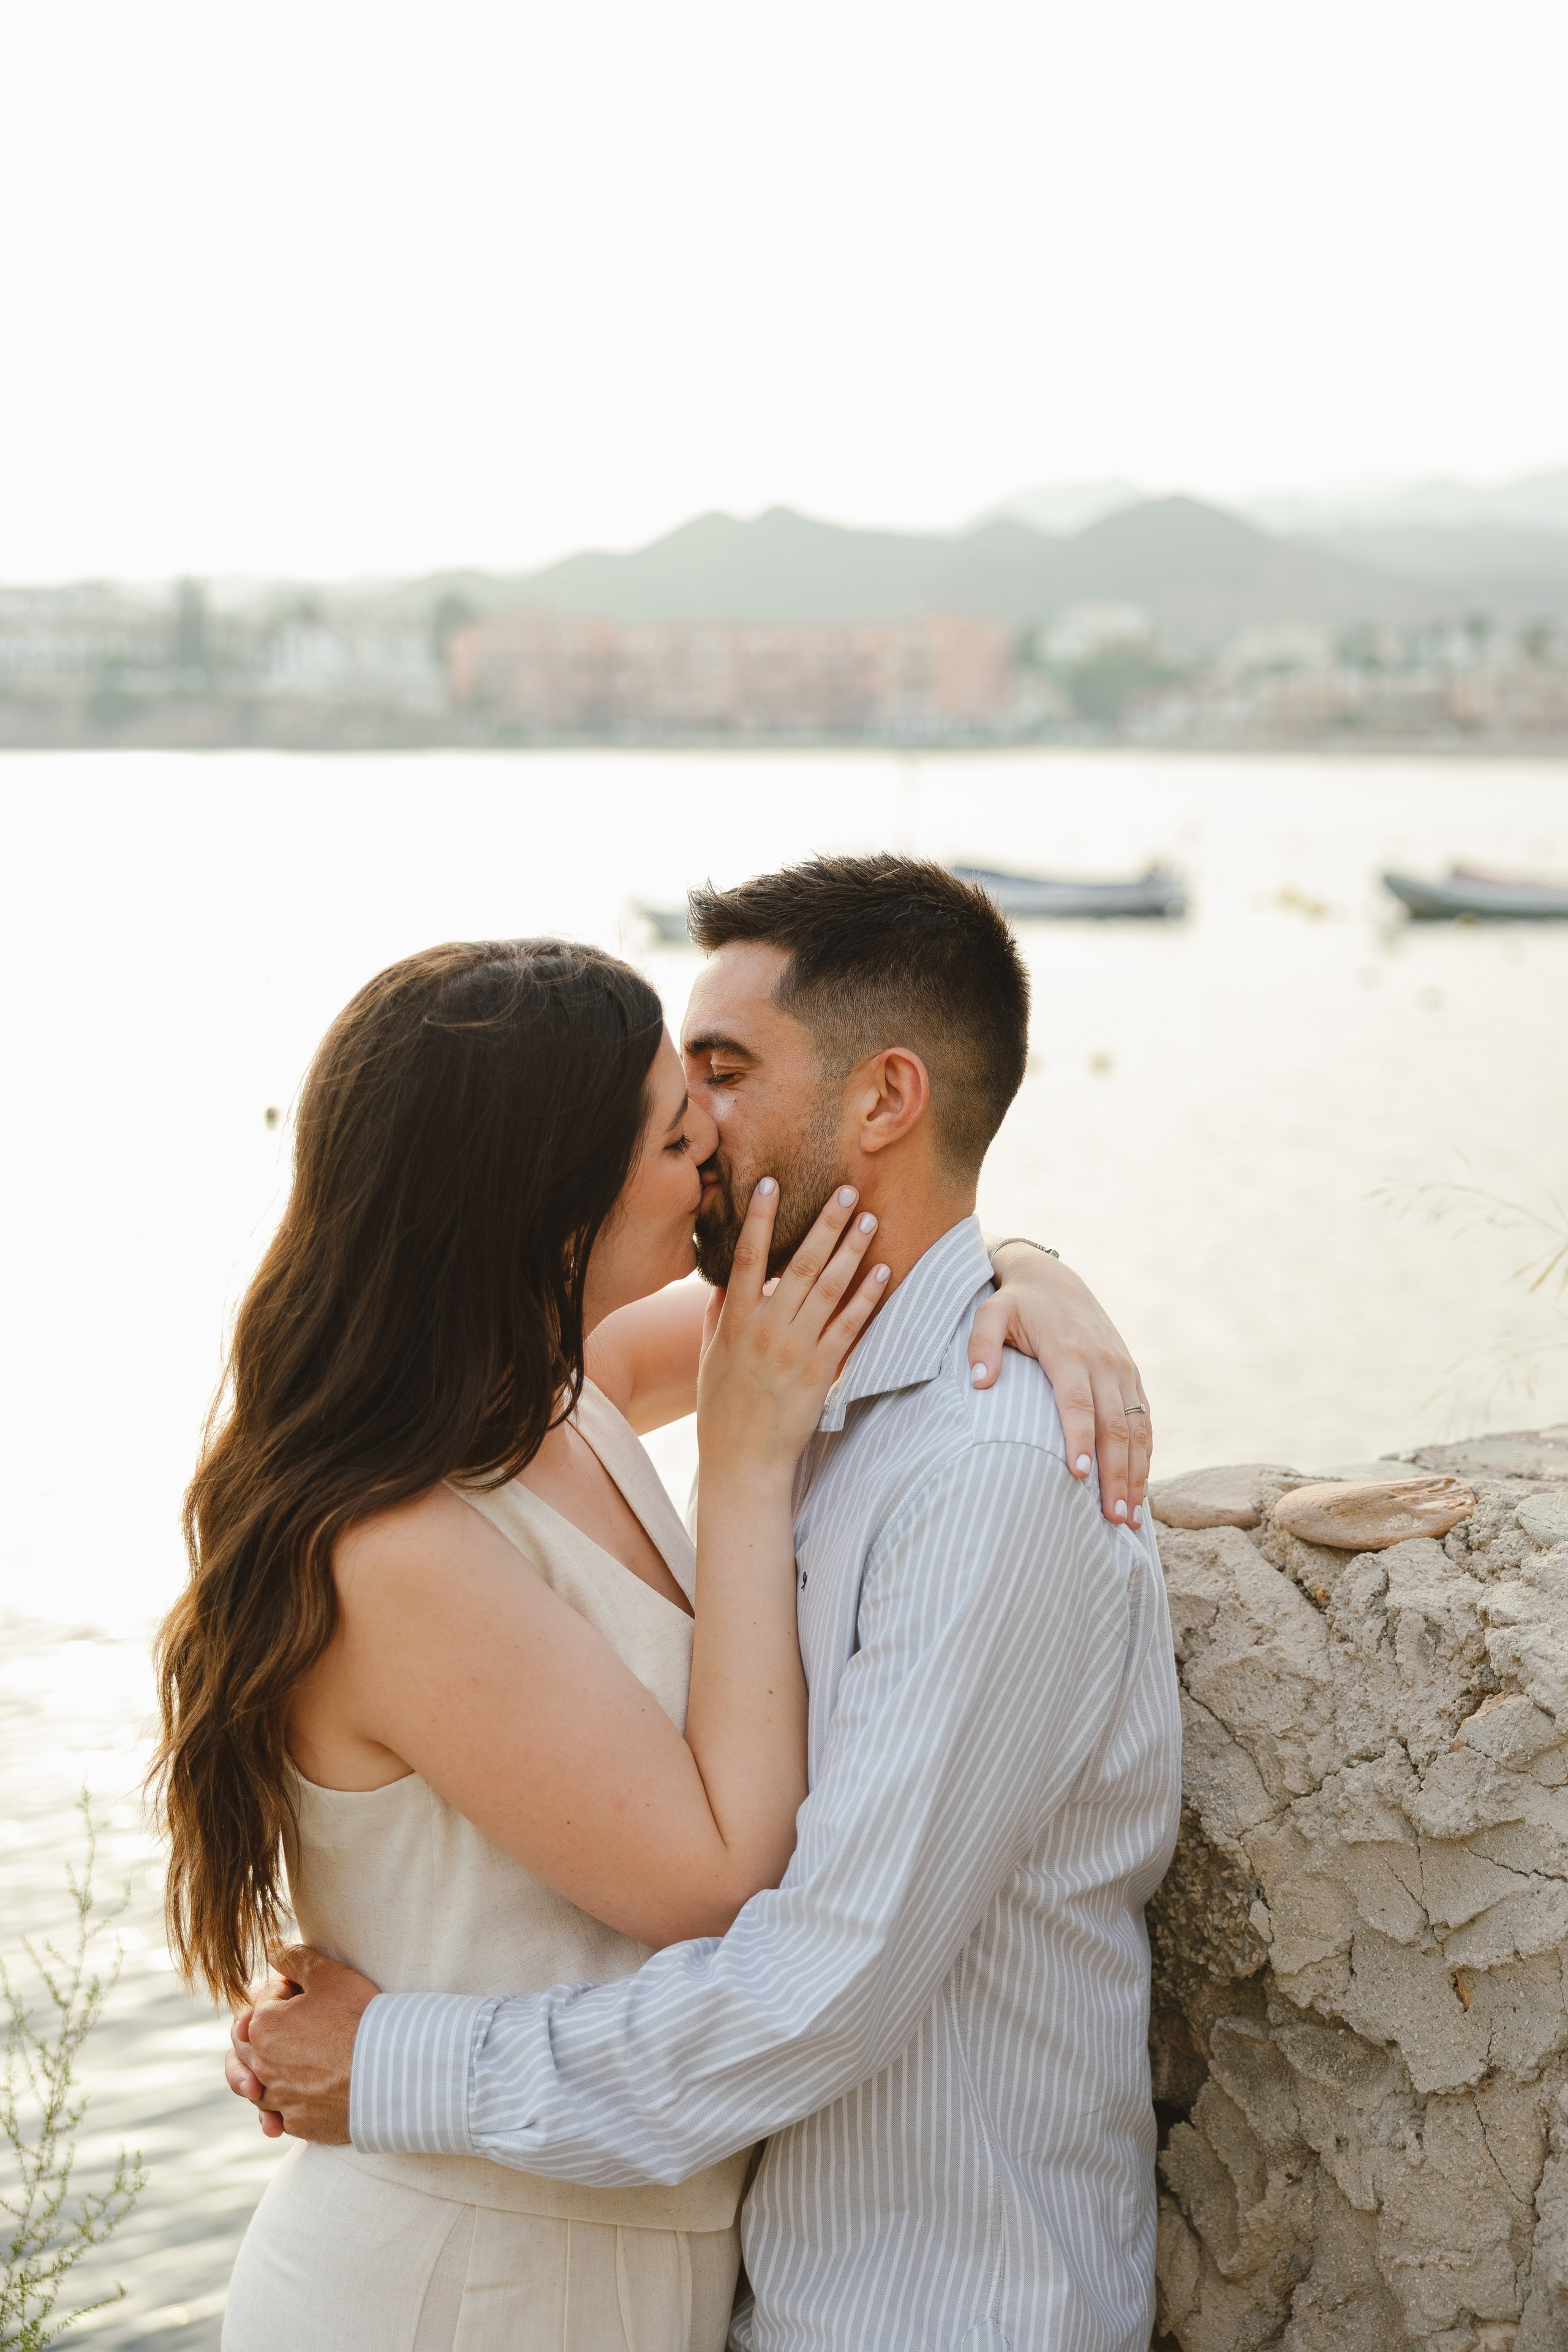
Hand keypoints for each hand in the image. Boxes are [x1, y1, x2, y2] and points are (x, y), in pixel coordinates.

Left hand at [223, 1943, 378, 2141]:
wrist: (388, 2073)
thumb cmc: (358, 2019)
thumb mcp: (329, 1975)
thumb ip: (294, 1957)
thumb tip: (269, 1945)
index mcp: (261, 2027)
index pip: (261, 2002)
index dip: (284, 1991)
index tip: (310, 1992)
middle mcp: (260, 2066)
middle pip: (248, 2044)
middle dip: (265, 2030)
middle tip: (297, 2021)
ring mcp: (277, 2099)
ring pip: (257, 2083)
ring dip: (266, 2071)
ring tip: (292, 2062)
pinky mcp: (297, 2123)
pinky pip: (278, 2115)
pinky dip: (282, 2106)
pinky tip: (300, 2096)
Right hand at [697, 1180, 888, 1479]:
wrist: (743, 1460)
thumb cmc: (723, 1409)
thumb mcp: (711, 1358)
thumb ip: (718, 1316)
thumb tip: (725, 1282)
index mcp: (735, 1320)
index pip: (747, 1257)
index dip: (759, 1218)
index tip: (771, 1184)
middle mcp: (766, 1327)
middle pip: (800, 1263)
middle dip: (824, 1223)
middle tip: (845, 1190)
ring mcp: (795, 1348)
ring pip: (829, 1288)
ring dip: (851, 1250)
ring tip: (869, 1218)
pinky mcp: (821, 1371)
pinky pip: (849, 1326)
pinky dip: (867, 1297)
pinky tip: (882, 1271)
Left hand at [970, 1249, 1151, 1527]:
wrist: (1054, 1279)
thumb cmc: (1015, 1304)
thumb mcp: (990, 1313)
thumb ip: (981, 1344)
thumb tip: (979, 1381)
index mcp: (1069, 1351)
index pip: (1077, 1402)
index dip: (1080, 1438)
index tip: (1078, 1475)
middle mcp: (1104, 1362)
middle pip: (1115, 1425)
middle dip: (1116, 1473)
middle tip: (1113, 1518)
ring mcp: (1123, 1369)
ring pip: (1136, 1428)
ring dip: (1136, 1473)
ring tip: (1130, 1517)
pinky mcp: (1132, 1375)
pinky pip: (1145, 1420)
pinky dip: (1145, 1454)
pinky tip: (1141, 1488)